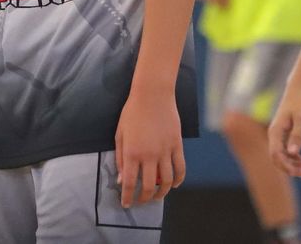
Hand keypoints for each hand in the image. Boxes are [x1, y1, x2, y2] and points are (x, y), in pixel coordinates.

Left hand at [115, 87, 185, 207]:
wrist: (152, 95)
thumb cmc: (132, 112)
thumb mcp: (120, 134)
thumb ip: (120, 158)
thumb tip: (122, 180)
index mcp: (132, 153)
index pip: (130, 183)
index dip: (128, 197)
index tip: (126, 204)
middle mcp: (149, 155)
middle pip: (148, 186)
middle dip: (144, 198)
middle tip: (141, 201)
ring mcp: (165, 151)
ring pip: (166, 181)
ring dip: (162, 193)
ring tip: (157, 196)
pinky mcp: (177, 146)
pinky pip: (180, 168)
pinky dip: (178, 180)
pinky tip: (174, 185)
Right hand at [268, 84, 300, 177]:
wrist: (298, 89)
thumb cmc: (300, 102)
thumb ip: (297, 135)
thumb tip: (293, 153)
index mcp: (275, 132)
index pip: (276, 154)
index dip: (286, 166)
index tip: (299, 172)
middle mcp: (274, 135)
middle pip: (276, 158)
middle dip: (289, 167)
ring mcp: (279, 135)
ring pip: (281, 155)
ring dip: (292, 164)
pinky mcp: (284, 134)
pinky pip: (285, 151)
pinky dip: (293, 158)